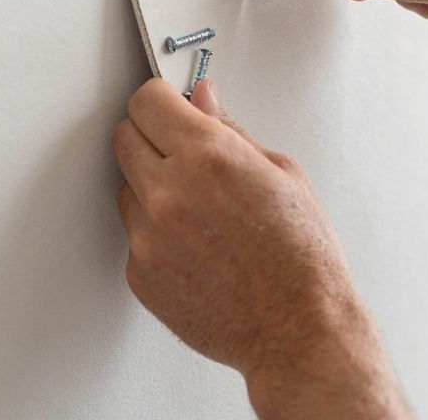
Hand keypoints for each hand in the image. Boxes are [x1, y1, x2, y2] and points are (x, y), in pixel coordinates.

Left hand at [113, 78, 408, 418]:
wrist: (299, 328)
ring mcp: (148, 236)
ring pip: (126, 187)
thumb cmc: (302, 257)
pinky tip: (197, 245)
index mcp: (207, 156)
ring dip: (152, 186)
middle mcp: (169, 193)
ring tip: (201, 210)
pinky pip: (134, 234)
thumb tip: (202, 100)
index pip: (147, 101)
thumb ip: (231, 130)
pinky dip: (156, 233)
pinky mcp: (139, 272)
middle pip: (124, 137)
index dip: (161, 99)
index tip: (169, 104)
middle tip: (182, 151)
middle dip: (151, 136)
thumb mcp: (282, 173)